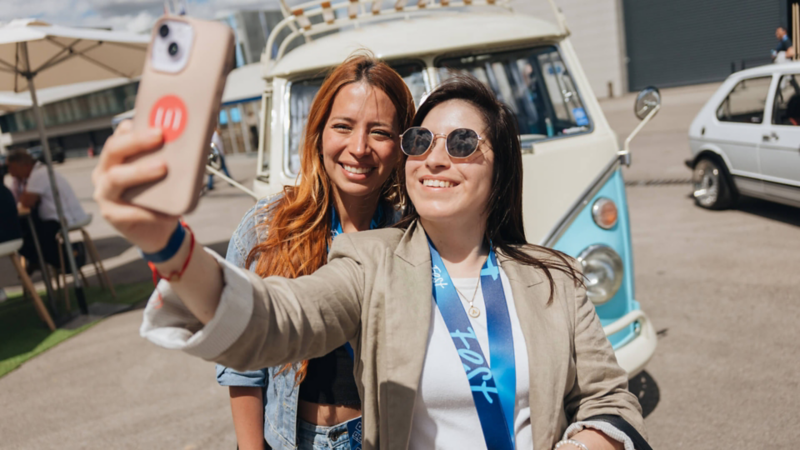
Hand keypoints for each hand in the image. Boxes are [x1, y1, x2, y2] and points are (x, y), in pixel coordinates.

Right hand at [92, 121, 178, 252]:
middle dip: (137, 141)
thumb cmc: (161, 196)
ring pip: (116, 177)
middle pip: (114, 150)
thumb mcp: (166, 174)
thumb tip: (201, 139)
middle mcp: (105, 171)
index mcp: (117, 157)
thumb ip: (173, 158)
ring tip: (163, 167)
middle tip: (160, 135)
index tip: (153, 120)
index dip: (134, 126)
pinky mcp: (112, 215)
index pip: (120, 135)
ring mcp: (105, 193)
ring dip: (140, 171)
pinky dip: (150, 210)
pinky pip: (129, 210)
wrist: (159, 230)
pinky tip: (168, 211)